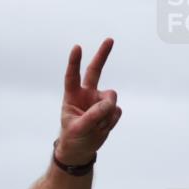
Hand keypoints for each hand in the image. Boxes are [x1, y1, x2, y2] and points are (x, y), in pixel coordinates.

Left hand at [56, 38, 121, 163]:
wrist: (81, 149)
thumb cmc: (73, 137)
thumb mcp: (78, 129)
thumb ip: (93, 115)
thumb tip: (110, 103)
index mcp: (72, 96)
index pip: (72, 77)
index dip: (74, 63)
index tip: (77, 47)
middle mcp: (87, 95)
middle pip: (95, 71)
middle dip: (102, 55)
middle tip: (109, 39)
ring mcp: (99, 101)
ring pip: (111, 100)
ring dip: (106, 115)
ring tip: (95, 127)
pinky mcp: (110, 109)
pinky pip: (117, 112)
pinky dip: (111, 122)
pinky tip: (102, 128)